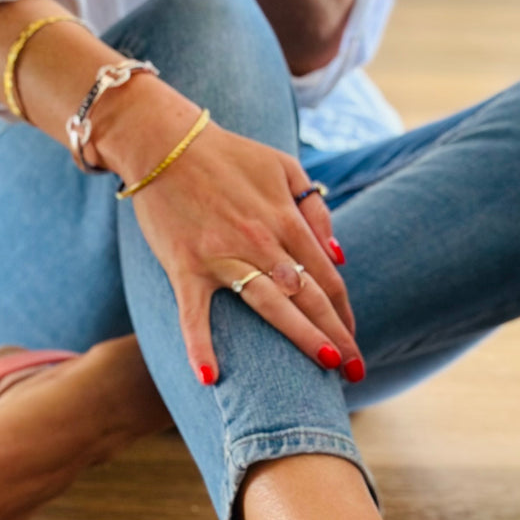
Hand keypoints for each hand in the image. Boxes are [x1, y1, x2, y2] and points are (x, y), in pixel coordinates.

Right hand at [93, 79, 359, 383]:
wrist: (163, 141)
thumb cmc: (227, 155)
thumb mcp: (284, 168)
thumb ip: (315, 211)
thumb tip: (339, 256)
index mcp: (286, 220)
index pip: (327, 277)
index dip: (345, 313)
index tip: (355, 343)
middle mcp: (262, 241)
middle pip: (310, 296)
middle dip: (337, 334)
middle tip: (357, 370)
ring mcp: (223, 256)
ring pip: (271, 305)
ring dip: (302, 336)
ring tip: (326, 366)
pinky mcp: (185, 266)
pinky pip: (193, 314)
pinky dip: (199, 345)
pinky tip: (209, 378)